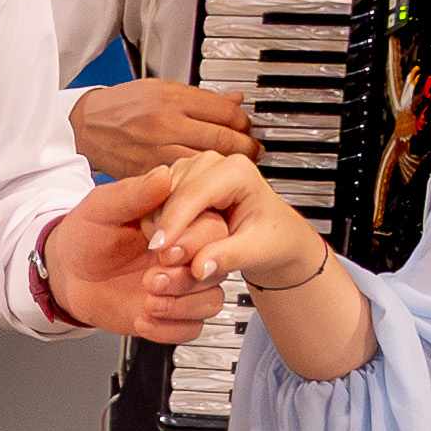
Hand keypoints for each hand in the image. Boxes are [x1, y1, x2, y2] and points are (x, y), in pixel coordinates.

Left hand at [41, 167, 229, 342]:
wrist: (65, 274)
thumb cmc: (84, 235)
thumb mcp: (102, 207)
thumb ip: (133, 193)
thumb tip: (163, 175)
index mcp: (178, 225)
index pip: (212, 229)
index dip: (193, 241)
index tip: (159, 248)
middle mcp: (185, 256)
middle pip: (217, 268)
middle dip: (186, 278)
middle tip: (151, 279)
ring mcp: (180, 286)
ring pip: (211, 301)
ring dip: (182, 305)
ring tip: (147, 301)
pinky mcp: (171, 314)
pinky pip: (191, 328)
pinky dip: (170, 328)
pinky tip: (142, 318)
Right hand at [71, 77, 256, 180]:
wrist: (86, 126)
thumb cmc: (123, 106)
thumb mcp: (163, 88)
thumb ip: (202, 98)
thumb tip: (235, 101)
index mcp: (174, 99)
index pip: (229, 114)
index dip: (245, 123)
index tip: (246, 127)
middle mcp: (168, 125)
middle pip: (226, 141)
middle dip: (246, 148)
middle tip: (252, 150)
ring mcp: (159, 151)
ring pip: (210, 163)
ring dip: (227, 166)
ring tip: (232, 165)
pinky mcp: (150, 173)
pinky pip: (186, 178)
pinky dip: (200, 178)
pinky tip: (205, 176)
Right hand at [143, 147, 330, 293]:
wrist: (276, 234)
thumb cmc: (272, 236)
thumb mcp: (257, 251)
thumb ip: (228, 257)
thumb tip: (199, 268)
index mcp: (236, 170)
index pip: (193, 194)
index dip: (173, 222)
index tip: (159, 248)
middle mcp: (210, 163)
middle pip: (170, 194)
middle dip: (165, 229)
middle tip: (169, 261)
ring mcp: (190, 170)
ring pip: (157, 199)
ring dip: (159, 229)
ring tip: (177, 254)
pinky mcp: (176, 183)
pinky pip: (154, 205)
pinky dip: (157, 227)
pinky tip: (171, 244)